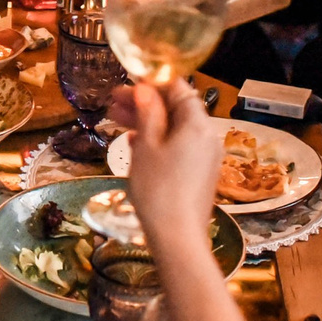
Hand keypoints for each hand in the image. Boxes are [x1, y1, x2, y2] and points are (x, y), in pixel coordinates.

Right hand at [117, 81, 222, 252]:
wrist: (177, 237)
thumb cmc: (158, 189)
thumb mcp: (146, 147)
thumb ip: (147, 113)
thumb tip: (144, 90)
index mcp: (197, 124)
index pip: (178, 89)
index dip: (152, 83)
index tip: (128, 83)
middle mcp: (207, 137)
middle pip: (176, 110)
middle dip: (146, 104)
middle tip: (114, 102)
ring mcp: (205, 158)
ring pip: (175, 130)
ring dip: (148, 123)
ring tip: (116, 121)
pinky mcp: (200, 175)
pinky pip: (179, 148)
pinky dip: (158, 142)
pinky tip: (135, 145)